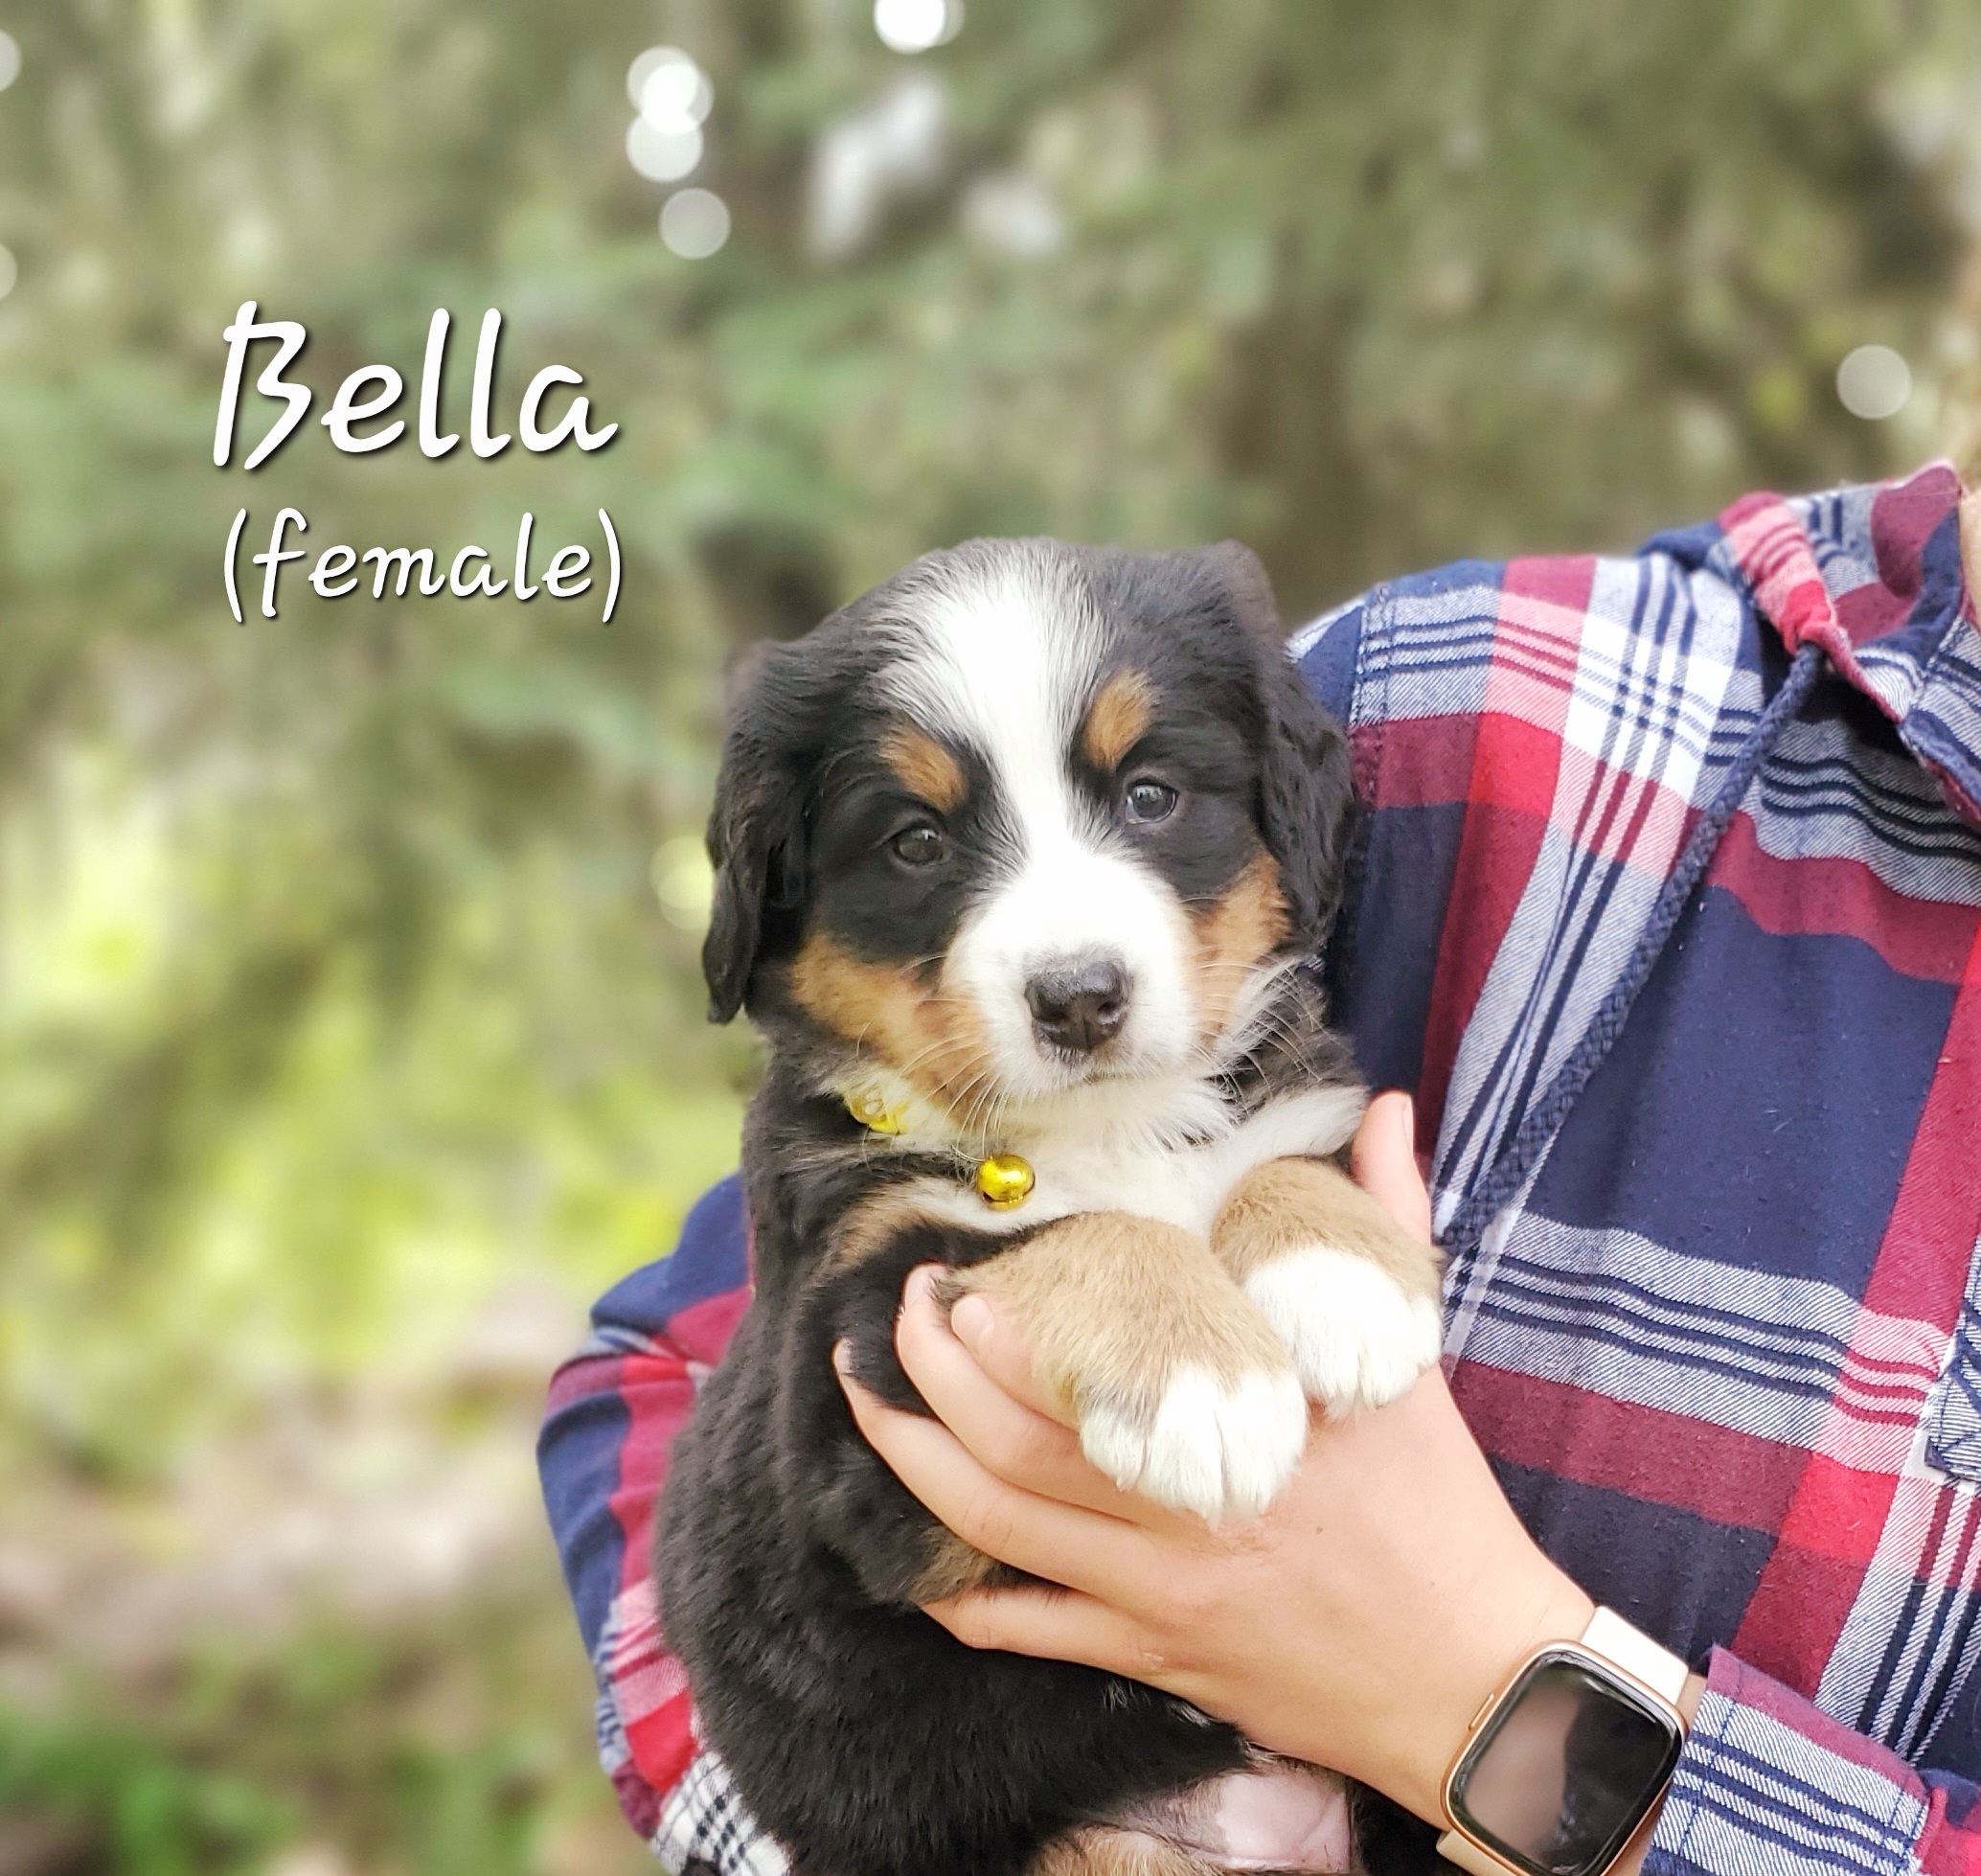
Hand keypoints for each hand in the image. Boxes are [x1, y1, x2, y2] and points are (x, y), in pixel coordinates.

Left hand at [836, 1093, 1595, 1824]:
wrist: (1472, 1677)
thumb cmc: (1440, 1505)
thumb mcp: (1413, 1354)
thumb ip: (1390, 1216)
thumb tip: (1390, 1108)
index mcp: (1241, 1424)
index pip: (1092, 1375)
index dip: (1000, 1337)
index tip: (953, 1285)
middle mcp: (1181, 1510)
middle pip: (1013, 1450)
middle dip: (928, 1384)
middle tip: (889, 1325)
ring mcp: (1159, 1593)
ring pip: (1000, 1534)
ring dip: (916, 1470)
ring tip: (867, 1408)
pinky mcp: (1158, 1655)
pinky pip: (1037, 1634)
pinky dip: (968, 1605)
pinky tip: (922, 1575)